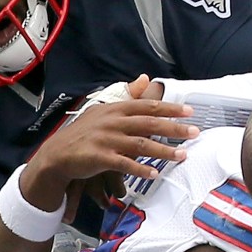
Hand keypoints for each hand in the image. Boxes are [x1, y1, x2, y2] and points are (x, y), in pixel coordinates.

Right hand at [22, 75, 198, 209]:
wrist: (57, 155)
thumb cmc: (84, 133)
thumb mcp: (105, 110)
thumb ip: (127, 95)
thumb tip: (145, 78)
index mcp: (116, 109)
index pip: (148, 106)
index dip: (170, 108)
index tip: (190, 112)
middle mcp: (113, 122)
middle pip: (149, 123)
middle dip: (174, 128)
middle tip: (194, 132)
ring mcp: (106, 139)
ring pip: (141, 144)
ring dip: (164, 150)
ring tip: (182, 155)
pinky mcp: (99, 157)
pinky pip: (124, 164)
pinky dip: (140, 169)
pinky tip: (154, 173)